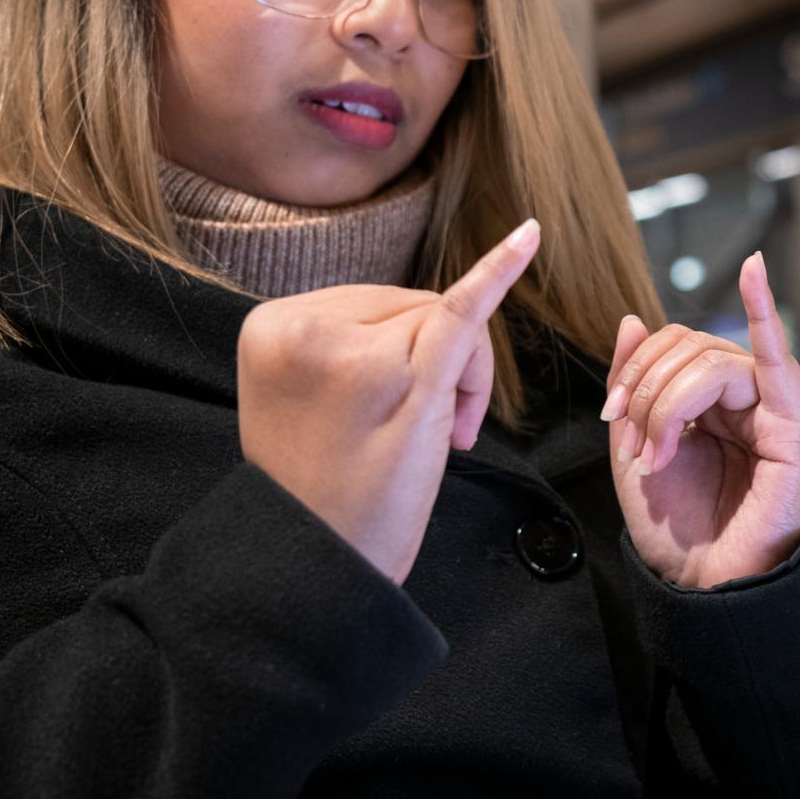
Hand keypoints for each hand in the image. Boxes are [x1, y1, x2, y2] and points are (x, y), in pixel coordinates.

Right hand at [237, 218, 540, 586]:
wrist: (316, 560)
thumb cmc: (321, 487)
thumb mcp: (304, 397)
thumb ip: (342, 345)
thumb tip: (412, 313)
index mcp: (271, 325)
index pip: (369, 304)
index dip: (400, 352)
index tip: (386, 410)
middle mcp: (305, 329)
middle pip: (410, 305)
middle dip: (437, 359)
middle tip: (423, 434)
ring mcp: (354, 354)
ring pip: (443, 318)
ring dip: (463, 377)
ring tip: (437, 439)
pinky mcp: (406, 385)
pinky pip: (462, 310)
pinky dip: (500, 269)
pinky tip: (528, 238)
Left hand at [603, 252, 799, 588]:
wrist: (705, 584)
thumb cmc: (682, 529)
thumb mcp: (637, 449)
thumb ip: (634, 387)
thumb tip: (632, 318)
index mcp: (716, 399)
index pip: (675, 344)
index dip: (636, 369)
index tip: (612, 416)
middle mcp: (750, 396)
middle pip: (690, 348)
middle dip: (648, 393)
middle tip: (636, 449)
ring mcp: (775, 407)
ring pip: (711, 362)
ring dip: (668, 404)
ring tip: (657, 458)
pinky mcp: (793, 426)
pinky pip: (776, 360)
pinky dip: (764, 313)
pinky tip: (754, 274)